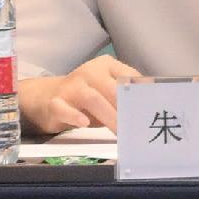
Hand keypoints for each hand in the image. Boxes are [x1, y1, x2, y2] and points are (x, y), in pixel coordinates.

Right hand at [18, 56, 144, 134]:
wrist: (48, 97)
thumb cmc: (87, 97)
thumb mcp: (108, 92)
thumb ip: (126, 96)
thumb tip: (150, 109)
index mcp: (106, 66)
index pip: (128, 76)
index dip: (140, 94)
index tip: (150, 109)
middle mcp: (89, 72)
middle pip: (111, 88)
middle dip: (125, 108)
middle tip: (136, 126)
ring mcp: (71, 86)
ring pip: (92, 98)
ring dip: (109, 116)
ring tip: (120, 132)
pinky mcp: (55, 103)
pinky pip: (64, 108)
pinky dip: (75, 116)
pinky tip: (85, 123)